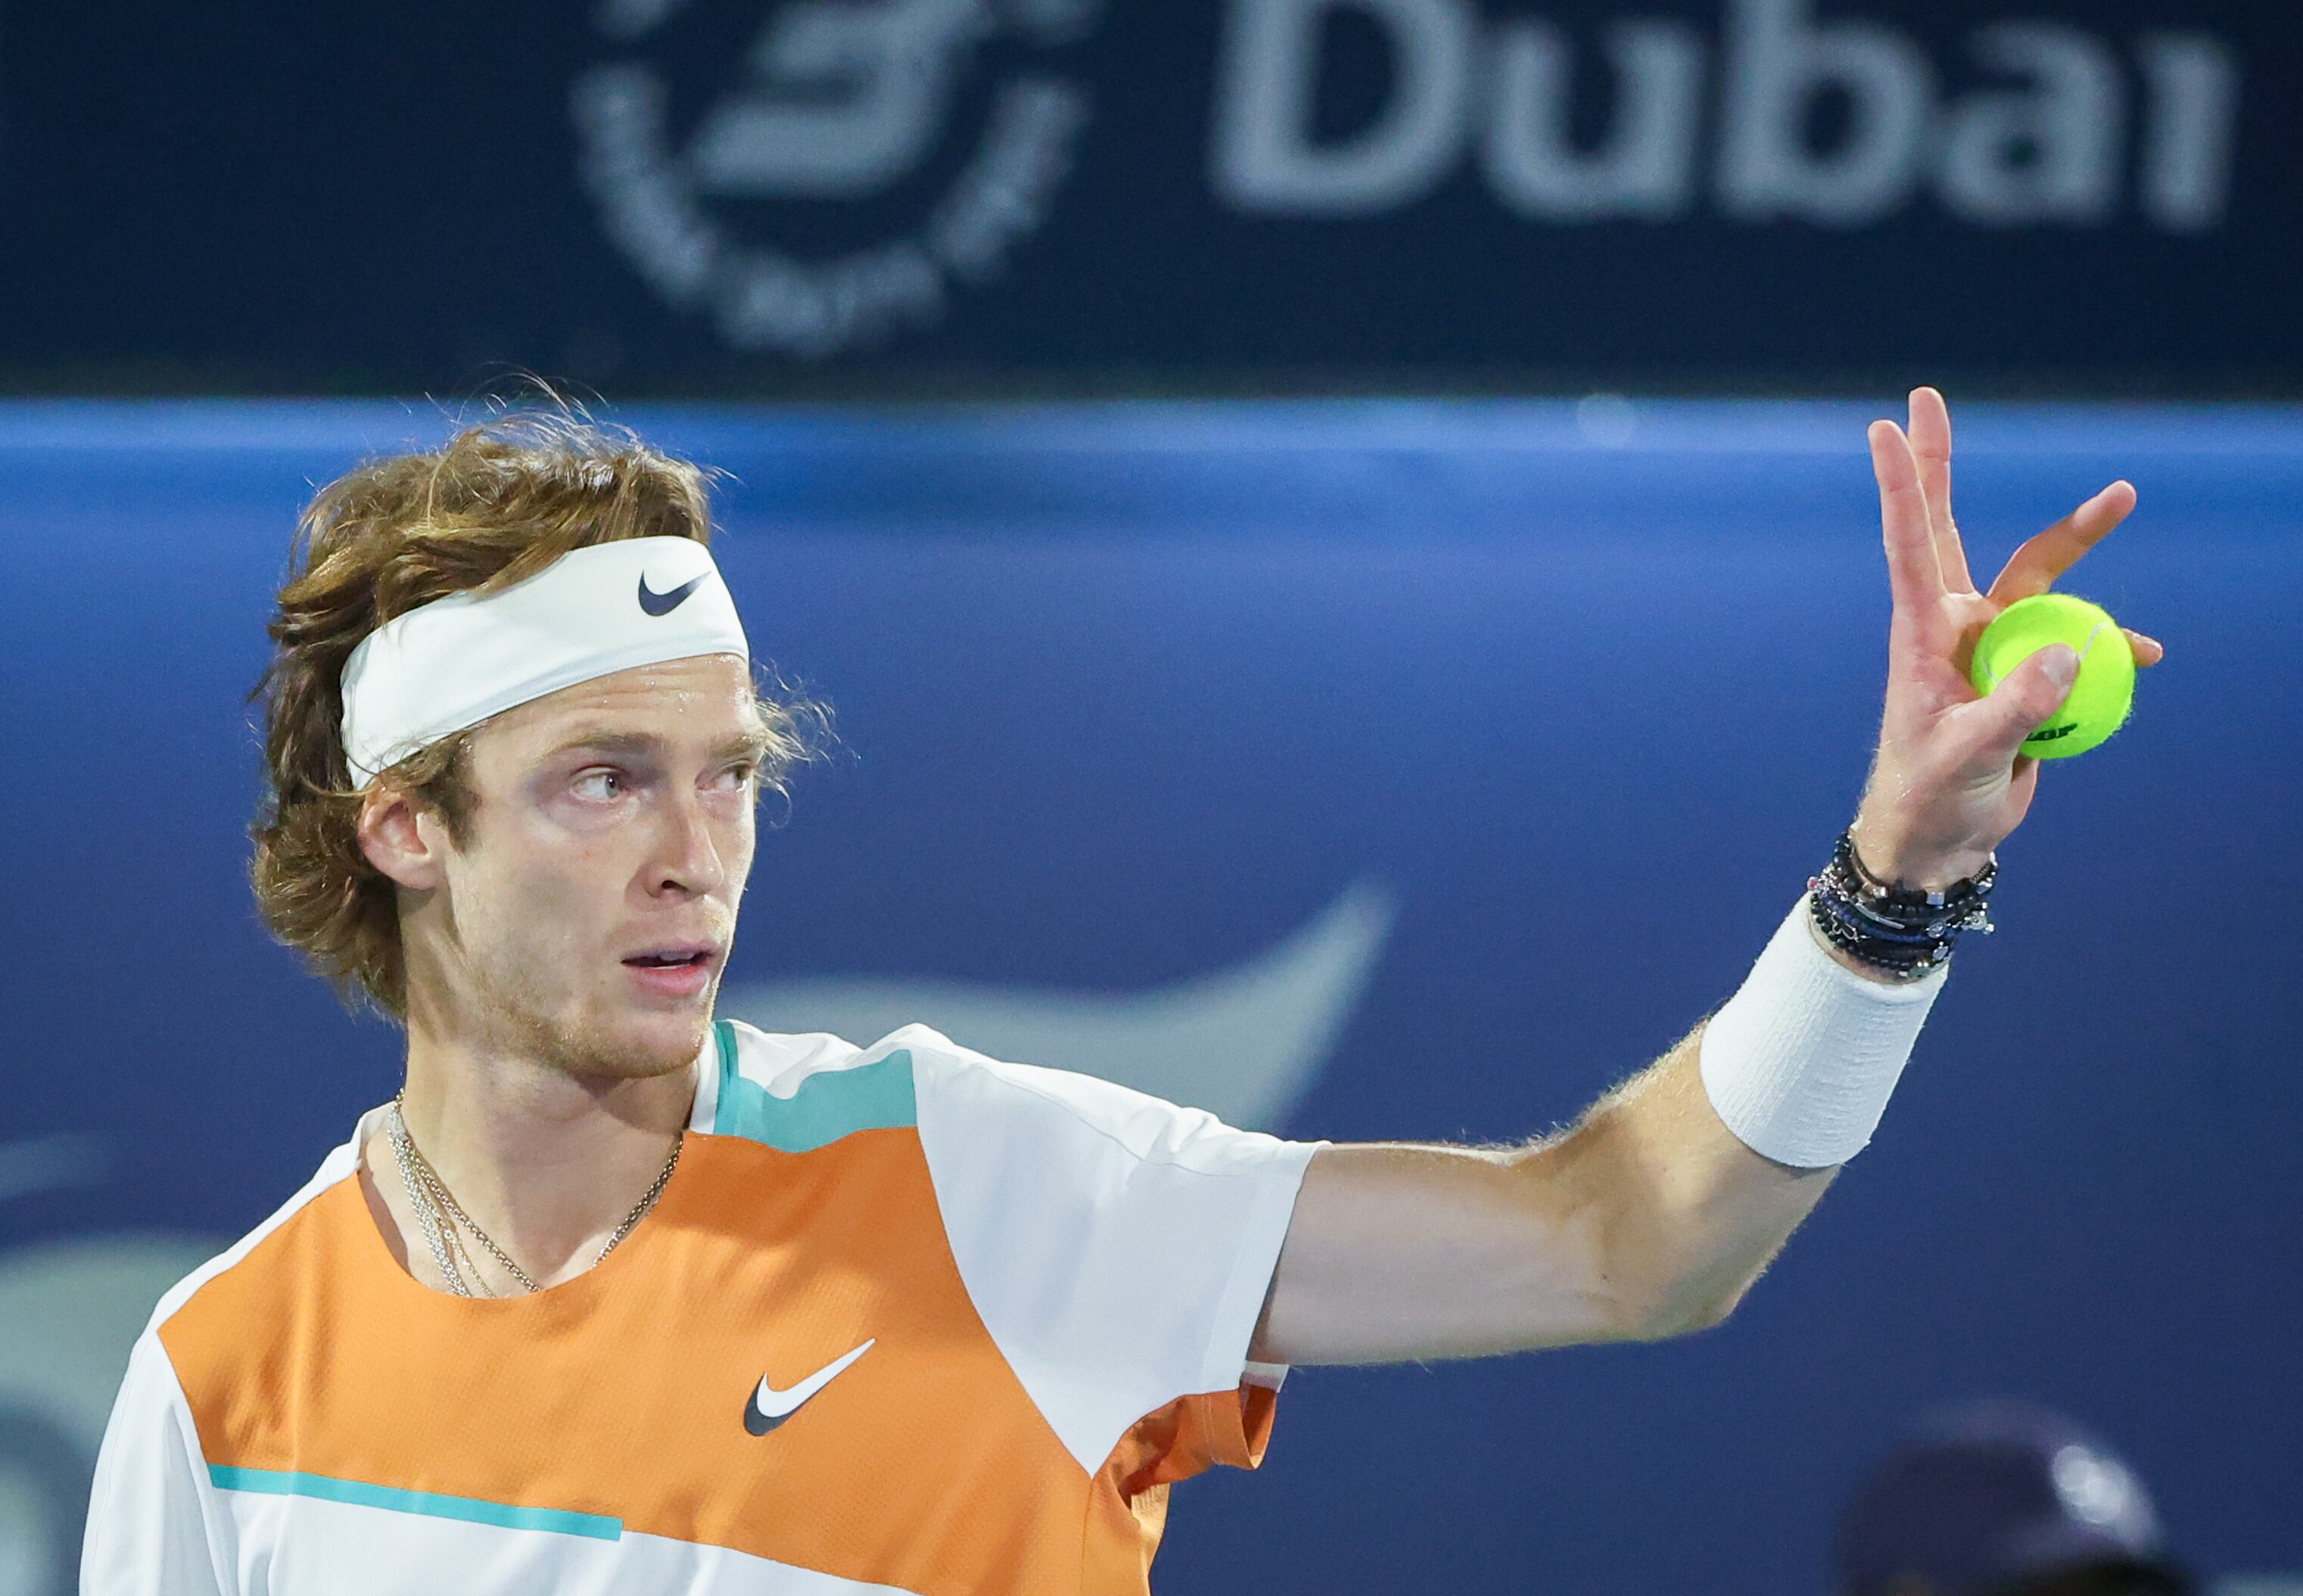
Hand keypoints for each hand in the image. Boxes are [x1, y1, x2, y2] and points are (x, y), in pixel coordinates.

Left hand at [1849, 388, 2164, 891]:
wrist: (1939, 842)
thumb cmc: (1931, 798)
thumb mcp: (1969, 757)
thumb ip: (2017, 707)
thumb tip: (2072, 651)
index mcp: (1923, 633)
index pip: (1910, 544)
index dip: (1902, 487)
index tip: (1884, 427)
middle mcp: (1953, 624)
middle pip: (1954, 529)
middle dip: (1943, 464)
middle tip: (1928, 395)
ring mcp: (1989, 646)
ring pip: (2041, 582)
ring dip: (2080, 548)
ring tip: (2122, 496)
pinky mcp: (2023, 676)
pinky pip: (2075, 647)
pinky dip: (2110, 649)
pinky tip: (2145, 657)